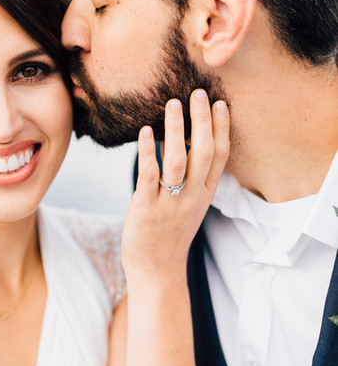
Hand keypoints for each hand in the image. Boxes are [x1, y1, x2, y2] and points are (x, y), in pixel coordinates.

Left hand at [121, 90, 228, 282]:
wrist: (157, 273)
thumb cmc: (169, 236)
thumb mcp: (190, 206)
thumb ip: (192, 179)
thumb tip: (185, 144)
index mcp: (205, 195)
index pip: (220, 156)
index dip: (221, 129)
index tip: (220, 103)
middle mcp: (192, 197)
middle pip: (203, 153)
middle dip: (202, 121)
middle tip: (198, 93)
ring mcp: (170, 203)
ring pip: (178, 160)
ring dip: (176, 130)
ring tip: (173, 104)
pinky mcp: (146, 209)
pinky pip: (149, 176)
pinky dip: (148, 152)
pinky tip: (144, 132)